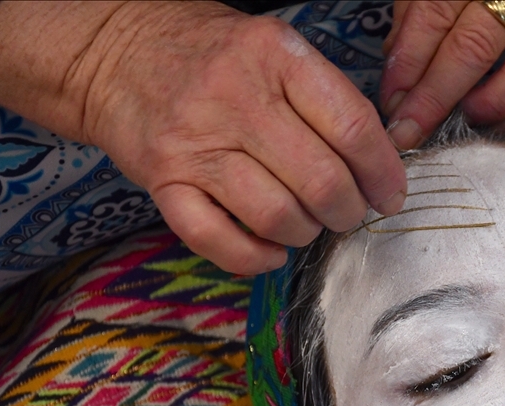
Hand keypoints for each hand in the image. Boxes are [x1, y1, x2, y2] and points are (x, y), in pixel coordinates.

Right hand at [0, 1, 406, 274]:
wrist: (115, 53)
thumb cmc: (213, 56)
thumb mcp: (275, 50)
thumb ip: (327, 99)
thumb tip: (381, 166)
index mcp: (275, 56)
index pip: (353, 127)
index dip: (383, 173)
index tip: (389, 194)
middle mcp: (235, 97)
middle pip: (322, 180)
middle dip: (349, 211)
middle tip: (347, 212)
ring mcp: (195, 142)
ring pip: (278, 215)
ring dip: (306, 233)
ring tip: (306, 223)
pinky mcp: (164, 182)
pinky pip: (219, 240)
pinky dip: (256, 257)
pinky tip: (271, 249)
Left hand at [380, 1, 504, 149]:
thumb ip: (418, 15)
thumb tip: (400, 71)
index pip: (435, 13)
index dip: (409, 62)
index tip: (392, 101)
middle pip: (475, 46)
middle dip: (436, 96)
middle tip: (410, 130)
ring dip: (489, 105)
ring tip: (458, 125)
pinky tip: (491, 123)